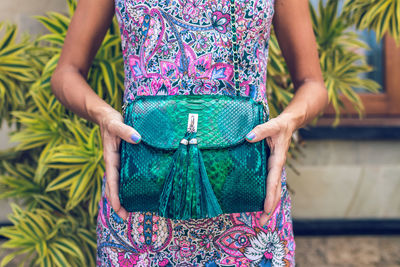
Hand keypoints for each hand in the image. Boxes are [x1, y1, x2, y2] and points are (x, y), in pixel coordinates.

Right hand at [98, 106, 141, 220]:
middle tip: (125, 217)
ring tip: (128, 211)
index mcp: (110, 158)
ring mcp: (116, 164)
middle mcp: (112, 164)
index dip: (114, 196)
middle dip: (117, 203)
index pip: (112, 181)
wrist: (105, 116)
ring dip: (120, 198)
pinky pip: (121, 178)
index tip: (118, 209)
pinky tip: (132, 193)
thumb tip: (137, 138)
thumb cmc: (111, 121)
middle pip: (112, 188)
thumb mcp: (117, 124)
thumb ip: (125, 131)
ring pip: (116, 185)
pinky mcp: (120, 161)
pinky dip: (123, 188)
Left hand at [245, 113, 293, 225]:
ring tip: (261, 219)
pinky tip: (261, 203)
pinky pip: (270, 185)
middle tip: (262, 223)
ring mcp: (274, 170)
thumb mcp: (272, 125)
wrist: (288, 125)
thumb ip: (261, 130)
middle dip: (270, 208)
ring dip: (269, 205)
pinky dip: (267, 196)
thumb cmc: (280, 126)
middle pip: (275, 192)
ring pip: (273, 191)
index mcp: (277, 160)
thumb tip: (248, 137)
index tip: (265, 209)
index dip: (269, 196)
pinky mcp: (271, 168)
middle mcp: (276, 168)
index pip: (273, 182)